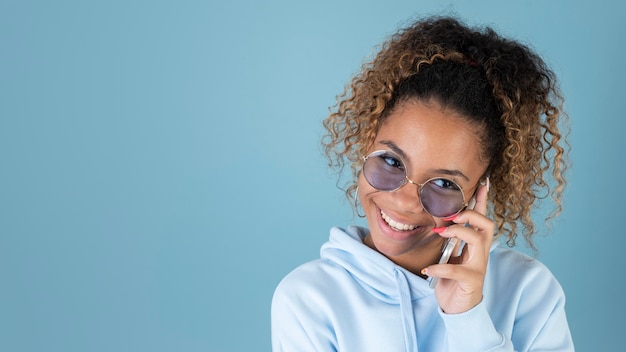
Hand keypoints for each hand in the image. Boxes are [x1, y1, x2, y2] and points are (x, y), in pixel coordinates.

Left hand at [423, 178, 493, 313]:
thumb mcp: (451, 255)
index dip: (482, 201)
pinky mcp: (471, 281)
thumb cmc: (453, 280)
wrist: (458, 308)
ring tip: (439, 232)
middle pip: (486, 225)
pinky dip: (440, 268)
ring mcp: (478, 267)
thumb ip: (451, 240)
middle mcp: (481, 253)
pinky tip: (428, 270)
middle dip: (471, 214)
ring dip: (457, 232)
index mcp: (476, 245)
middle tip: (451, 215)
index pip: (482, 218)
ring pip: (477, 240)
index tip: (482, 182)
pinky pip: (457, 270)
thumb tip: (441, 220)